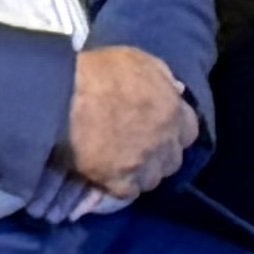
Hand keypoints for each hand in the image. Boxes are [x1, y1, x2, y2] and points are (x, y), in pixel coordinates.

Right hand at [60, 42, 198, 202]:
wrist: (63, 95)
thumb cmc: (99, 71)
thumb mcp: (138, 61)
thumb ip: (162, 77)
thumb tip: (176, 90)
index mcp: (173, 110)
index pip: (190, 132)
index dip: (174, 133)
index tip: (159, 131)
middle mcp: (164, 140)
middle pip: (172, 160)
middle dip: (159, 157)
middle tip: (138, 149)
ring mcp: (143, 163)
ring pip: (152, 180)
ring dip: (139, 174)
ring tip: (120, 165)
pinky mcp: (118, 181)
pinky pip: (127, 192)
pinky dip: (118, 186)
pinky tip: (107, 176)